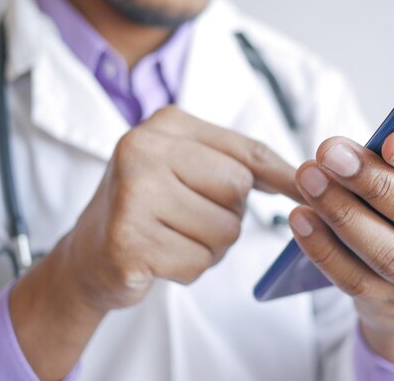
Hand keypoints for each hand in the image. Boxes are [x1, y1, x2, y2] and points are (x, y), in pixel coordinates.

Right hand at [10, 106, 301, 378]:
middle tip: (191, 218)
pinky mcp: (128, 240)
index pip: (246, 150)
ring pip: (225, 231)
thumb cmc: (150, 208)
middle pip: (239, 190)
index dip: (280, 174)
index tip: (305, 189)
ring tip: (173, 237)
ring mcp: (133, 193)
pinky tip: (159, 257)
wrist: (88, 254)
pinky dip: (188, 268)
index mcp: (167, 124)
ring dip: (210, 246)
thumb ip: (239, 165)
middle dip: (229, 215)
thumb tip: (303, 177)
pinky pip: (199, 262)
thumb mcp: (188, 168)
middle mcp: (145, 149)